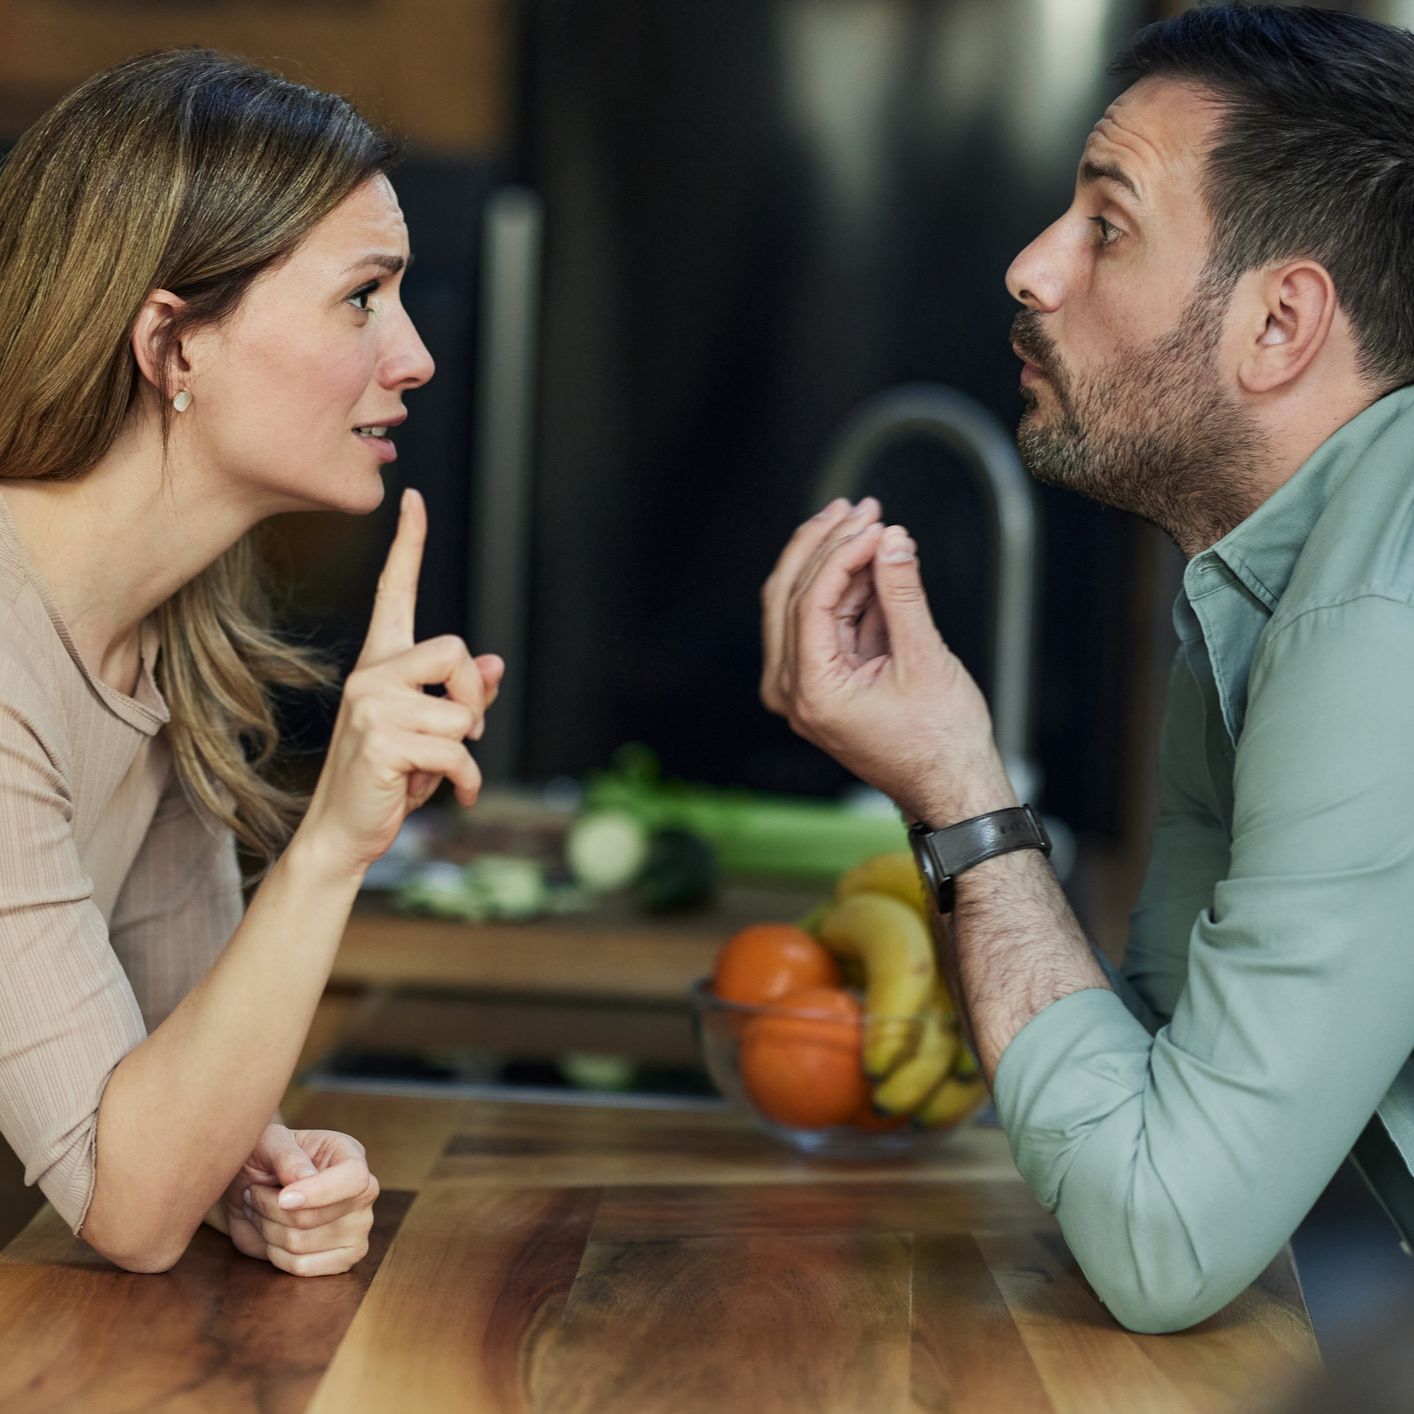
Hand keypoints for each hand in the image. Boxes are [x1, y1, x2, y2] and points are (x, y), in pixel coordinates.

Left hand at [220, 1125, 378, 1276]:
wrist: (253, 1188)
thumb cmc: (265, 1158)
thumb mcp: (270, 1143)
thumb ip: (287, 1156)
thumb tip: (305, 1179)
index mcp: (350, 1156)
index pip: (353, 1179)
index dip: (319, 1192)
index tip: (283, 1198)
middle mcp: (362, 1193)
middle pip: (313, 1218)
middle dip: (270, 1208)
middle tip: (253, 1193)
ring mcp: (356, 1229)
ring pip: (300, 1244)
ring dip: (267, 1229)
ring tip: (260, 1210)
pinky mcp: (342, 1258)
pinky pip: (301, 1267)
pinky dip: (275, 1254)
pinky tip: (271, 1235)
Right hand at [298, 488, 504, 875]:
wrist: (344, 831)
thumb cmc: (390, 778)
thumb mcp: (429, 731)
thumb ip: (461, 695)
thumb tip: (494, 664)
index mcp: (381, 663)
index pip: (393, 592)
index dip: (408, 545)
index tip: (412, 498)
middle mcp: (371, 674)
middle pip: (456, 650)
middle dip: (473, 698)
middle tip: (461, 735)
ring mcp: (371, 705)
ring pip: (462, 712)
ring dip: (463, 752)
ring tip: (430, 771)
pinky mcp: (381, 741)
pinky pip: (458, 751)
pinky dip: (464, 781)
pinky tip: (444, 794)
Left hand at [761, 497, 1012, 823]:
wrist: (951, 788)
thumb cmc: (940, 743)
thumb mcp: (925, 659)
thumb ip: (904, 595)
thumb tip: (892, 540)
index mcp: (812, 692)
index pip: (810, 601)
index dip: (841, 553)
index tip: (874, 523)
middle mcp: (793, 692)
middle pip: (788, 596)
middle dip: (824, 545)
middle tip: (860, 508)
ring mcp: (800, 689)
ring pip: (799, 605)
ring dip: (832, 562)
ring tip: (870, 524)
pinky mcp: (819, 682)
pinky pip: (820, 624)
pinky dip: (842, 590)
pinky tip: (870, 561)